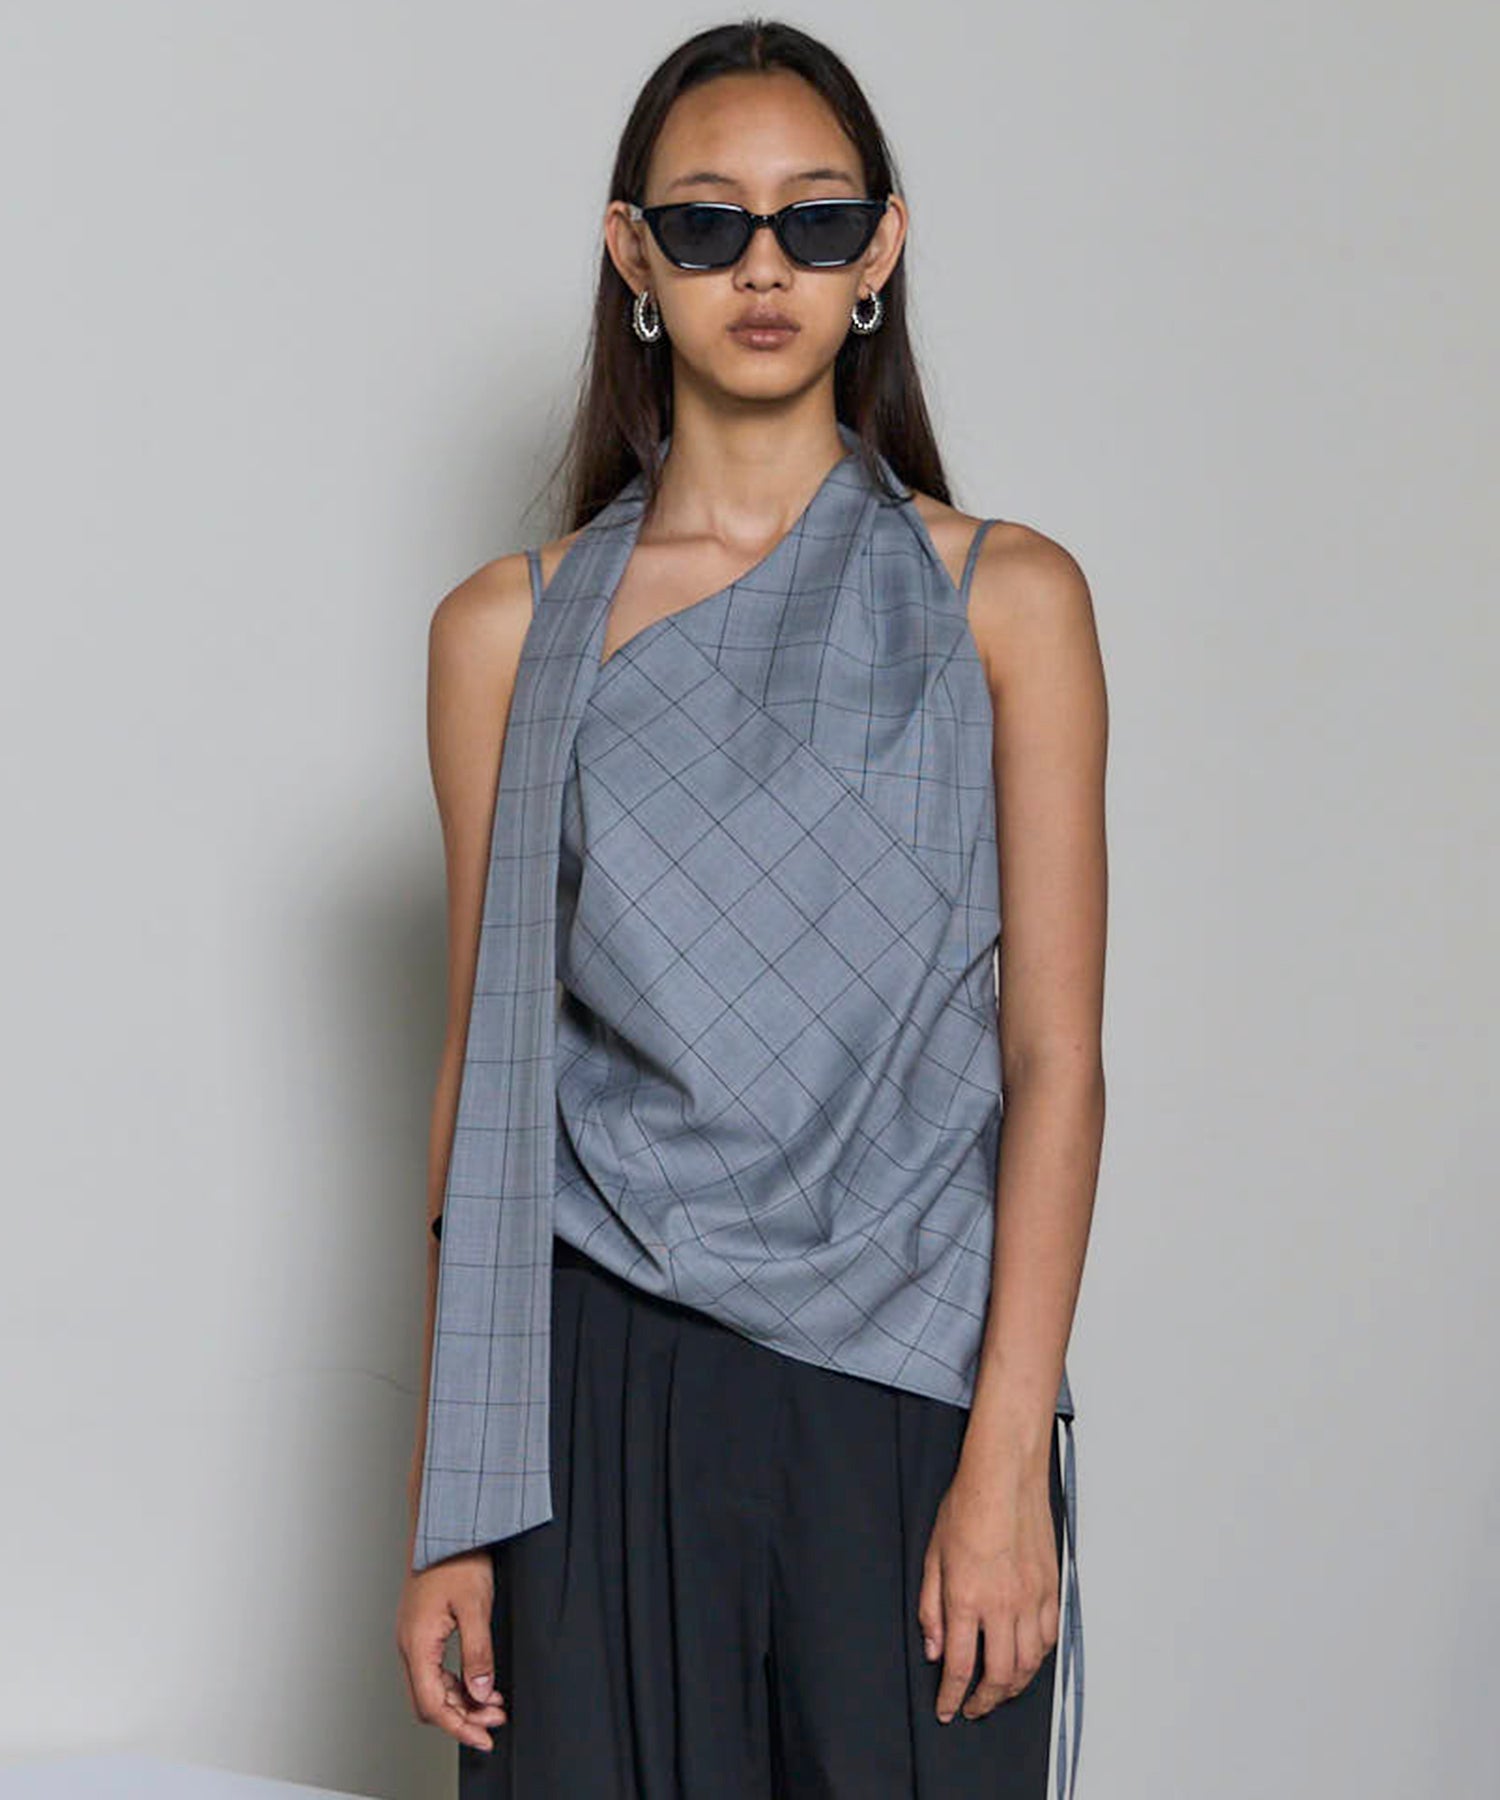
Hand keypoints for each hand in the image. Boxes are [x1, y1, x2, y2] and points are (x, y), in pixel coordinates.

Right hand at [395, 1547, 508, 1749]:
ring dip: (461, 1700)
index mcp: (417, 1643)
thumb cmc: (456, 1557)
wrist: (445, 1524)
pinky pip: (435, 1669)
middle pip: (429, 1701)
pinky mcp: (421, 1630)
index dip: (459, 1727)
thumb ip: (478, 1653)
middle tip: (496, 1720)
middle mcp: (409, 1645)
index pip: (432, 1705)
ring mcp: (413, 1638)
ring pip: (432, 1687)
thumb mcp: (475, 1606)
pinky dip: (456, 1682)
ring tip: (495, 1704)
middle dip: (462, 1717)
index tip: (483, 1738)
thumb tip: (482, 1693)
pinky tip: (479, 1682)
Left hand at [917, 1451, 1059, 1723]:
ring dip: (1013, 1687)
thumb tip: (934, 1649)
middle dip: (985, 1702)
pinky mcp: (1051, 1588)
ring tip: (998, 1691)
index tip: (946, 1709)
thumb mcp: (932, 1556)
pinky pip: (1049, 1638)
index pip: (959, 1665)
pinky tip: (1025, 1660)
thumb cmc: (966, 1507)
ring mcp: (1032, 1598)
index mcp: (966, 1597)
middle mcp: (1002, 1604)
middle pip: (1000, 1676)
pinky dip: (1037, 1659)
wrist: (1005, 1478)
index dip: (951, 1696)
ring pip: (1029, 1664)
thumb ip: (931, 1608)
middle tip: (973, 1708)